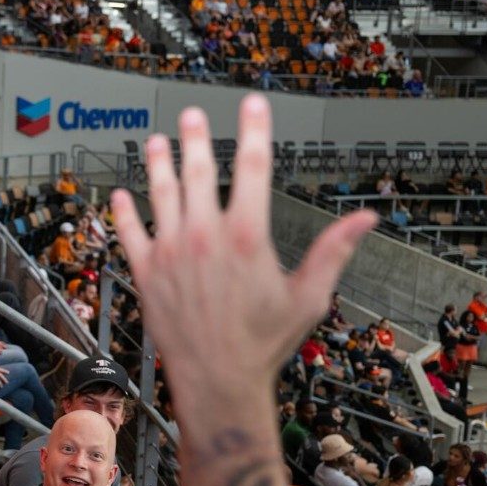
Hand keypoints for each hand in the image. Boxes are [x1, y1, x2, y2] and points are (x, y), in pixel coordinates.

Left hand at [110, 95, 375, 404]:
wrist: (217, 380)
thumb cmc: (263, 342)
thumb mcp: (307, 297)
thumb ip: (332, 252)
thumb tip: (366, 220)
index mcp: (246, 236)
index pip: (252, 167)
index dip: (254, 130)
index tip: (252, 105)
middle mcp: (204, 237)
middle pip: (198, 172)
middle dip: (196, 138)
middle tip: (193, 113)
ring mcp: (170, 253)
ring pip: (161, 195)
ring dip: (158, 164)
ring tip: (157, 140)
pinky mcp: (145, 274)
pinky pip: (130, 234)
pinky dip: (124, 213)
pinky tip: (121, 195)